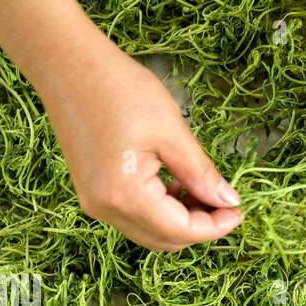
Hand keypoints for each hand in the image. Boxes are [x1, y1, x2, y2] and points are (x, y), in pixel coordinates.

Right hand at [42, 40, 242, 251]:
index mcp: (126, 196)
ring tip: (200, 189)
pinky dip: (159, 211)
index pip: (182, 231)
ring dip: (180, 221)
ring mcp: (95, 204)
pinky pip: (134, 218)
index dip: (216, 227)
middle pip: (165, 240)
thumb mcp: (171, 131)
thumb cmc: (118, 88)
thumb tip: (228, 201)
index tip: (238, 210)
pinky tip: (174, 185)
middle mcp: (106, 209)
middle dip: (200, 227)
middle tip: (224, 201)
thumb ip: (201, 174)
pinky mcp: (92, 193)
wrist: (66, 64)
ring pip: (150, 233)